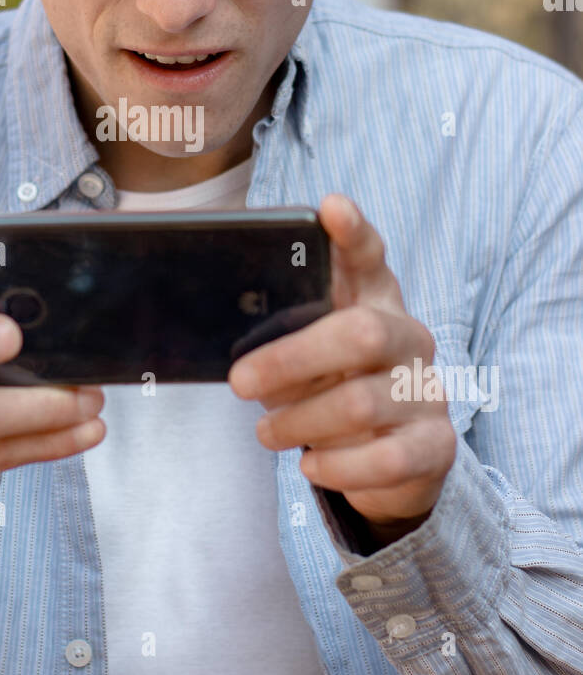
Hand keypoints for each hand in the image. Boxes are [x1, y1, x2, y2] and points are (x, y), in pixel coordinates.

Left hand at [228, 194, 456, 535]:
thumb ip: (281, 340)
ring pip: (361, 403)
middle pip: (360, 333)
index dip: (353, 233)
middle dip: (291, 358)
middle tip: (239, 380)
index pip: (369, 257)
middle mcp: (408, 338)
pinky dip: (336, 466)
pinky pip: (383, 460)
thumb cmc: (331, 389)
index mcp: (375, 301)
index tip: (330, 207)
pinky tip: (310, 465)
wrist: (390, 462)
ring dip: (301, 421)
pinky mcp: (435, 446)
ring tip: (267, 432)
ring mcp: (427, 391)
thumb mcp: (304, 358)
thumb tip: (239, 354)